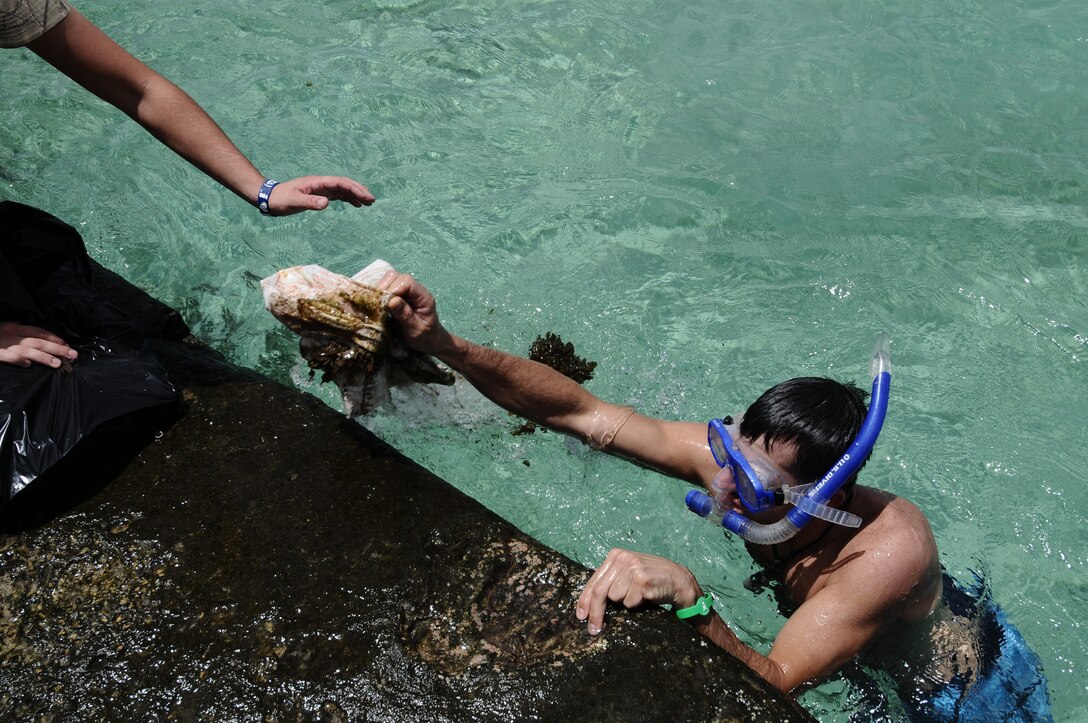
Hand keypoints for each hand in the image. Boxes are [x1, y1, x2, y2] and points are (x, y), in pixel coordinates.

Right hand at [0, 322, 77, 367]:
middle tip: (73, 355)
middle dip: (58, 348)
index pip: (40, 332)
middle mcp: (12, 334)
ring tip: (57, 364)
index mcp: (15, 327)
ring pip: (27, 350)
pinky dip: (17, 359)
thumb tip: (37, 342)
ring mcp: (3, 343)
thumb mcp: (4, 328)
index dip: (55, 338)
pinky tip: (27, 365)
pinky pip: (7, 356)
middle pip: (39, 341)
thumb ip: (19, 333)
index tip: (68, 345)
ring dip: (43, 356)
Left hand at [266, 176, 374, 214]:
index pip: (340, 183)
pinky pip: (338, 195)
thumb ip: (310, 202)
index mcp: (317, 182)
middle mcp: (321, 184)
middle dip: (359, 190)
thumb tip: (326, 203)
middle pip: (344, 184)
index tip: (365, 196)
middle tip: (372, 200)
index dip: (354, 188)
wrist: (270, 198)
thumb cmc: (281, 199)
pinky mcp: (319, 195)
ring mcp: (321, 189)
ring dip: (356, 194)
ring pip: (343, 189)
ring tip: (369, 203)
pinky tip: (356, 204)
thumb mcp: (294, 201)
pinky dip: (348, 198)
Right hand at [376, 269, 451, 354]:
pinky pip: (387, 288)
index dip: (393, 289)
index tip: (385, 303)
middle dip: (385, 288)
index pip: (407, 282)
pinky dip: (380, 294)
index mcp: (423, 297)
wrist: (430, 341)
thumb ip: (406, 315)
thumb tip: (392, 301)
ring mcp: (406, 292)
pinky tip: (378, 305)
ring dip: (381, 290)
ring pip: (390, 280)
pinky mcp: (399, 296)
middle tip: (378, 303)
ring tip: (377, 304)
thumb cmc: (426, 337)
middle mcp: (415, 291)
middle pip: (397, 277)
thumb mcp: (416, 330)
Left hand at [576, 548, 702, 634]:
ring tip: (638, 594)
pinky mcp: (642, 579)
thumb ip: (610, 580)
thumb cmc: (650, 579)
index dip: (585, 601)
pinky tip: (646, 595)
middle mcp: (622, 558)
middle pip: (600, 591)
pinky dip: (636, 604)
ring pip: (615, 598)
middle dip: (596, 613)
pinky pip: (630, 602)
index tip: (581, 616)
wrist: (677, 578)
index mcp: (615, 555)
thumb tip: (589, 603)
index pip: (593, 581)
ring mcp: (632, 568)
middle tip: (594, 629)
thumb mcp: (627, 573)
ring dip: (625, 602)